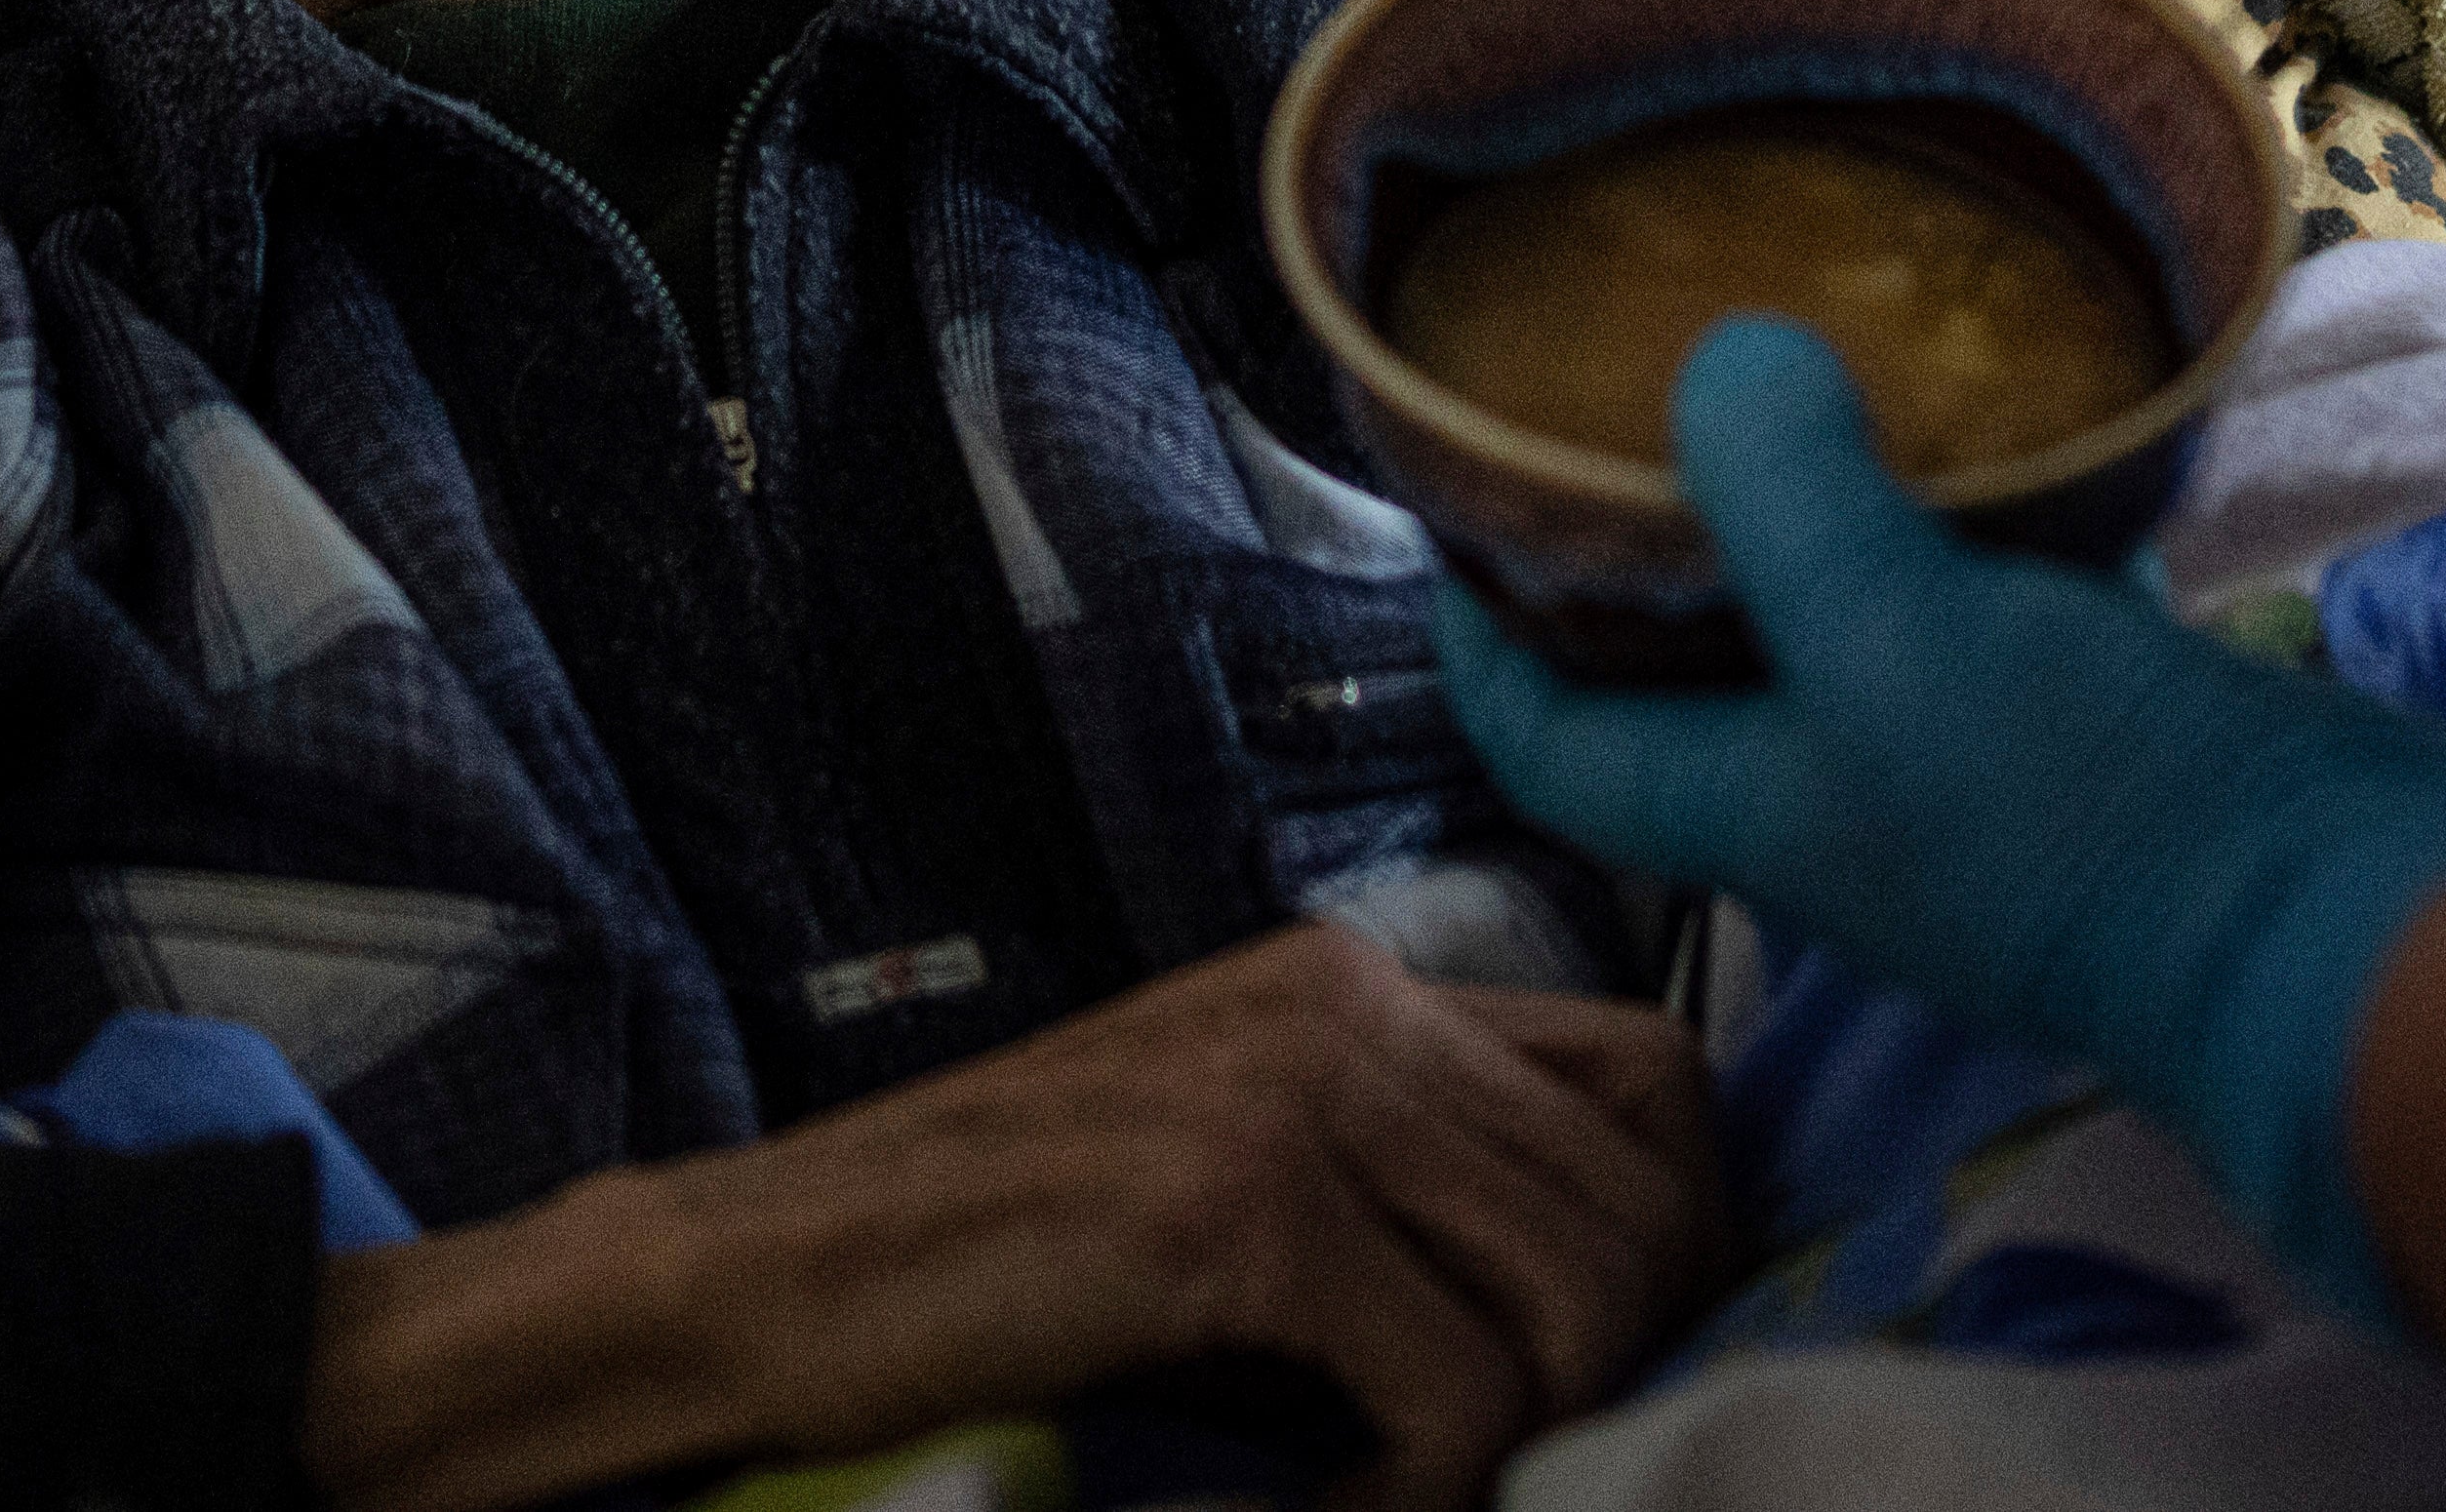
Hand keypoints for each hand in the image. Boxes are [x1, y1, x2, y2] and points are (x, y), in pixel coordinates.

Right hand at [303, 922, 1723, 1511]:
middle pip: (1644, 1196)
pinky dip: (1425, 1494)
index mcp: (1353, 984)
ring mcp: (1293, 1093)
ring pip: (1581, 1294)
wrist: (766, 1278)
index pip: (1652, 1080)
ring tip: (1418, 1493)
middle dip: (1624, 1364)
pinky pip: (1456, 1389)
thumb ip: (1392, 1192)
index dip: (1679, 1234)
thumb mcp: (1231, 1181)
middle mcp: (1345, 1004)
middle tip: (1514, 1463)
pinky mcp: (1236, 1208)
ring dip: (1532, 1435)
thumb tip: (1596, 1314)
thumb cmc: (995, 1265)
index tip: (1611, 1368)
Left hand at [1432, 322, 2445, 1333]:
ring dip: (1825, 480)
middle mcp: (1841, 784)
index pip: (1547, 733)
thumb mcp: (1893, 641)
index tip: (1445, 480)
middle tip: (1630, 353)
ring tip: (1804, 326)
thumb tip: (1721, 358)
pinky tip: (2012, 373)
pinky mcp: (2099, 701)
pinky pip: (2009, 569)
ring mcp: (1975, 749)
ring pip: (1856, 597)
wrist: (2345, 921)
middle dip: (1647, 518)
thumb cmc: (2080, 808)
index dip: (1476, 627)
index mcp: (1748, 803)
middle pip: (1692, 653)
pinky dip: (1994, 478)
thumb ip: (1783, 497)